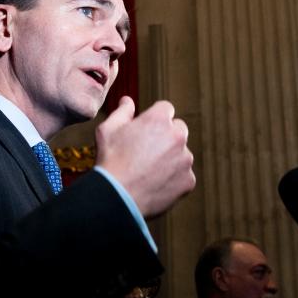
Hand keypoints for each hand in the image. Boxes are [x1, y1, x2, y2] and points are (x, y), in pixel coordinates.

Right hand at [95, 97, 195, 216]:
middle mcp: (177, 136)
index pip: (165, 109)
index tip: (146, 131)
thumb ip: (122, 111)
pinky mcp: (189, 180)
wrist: (116, 196)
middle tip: (147, 152)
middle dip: (167, 137)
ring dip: (171, 159)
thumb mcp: (108, 130)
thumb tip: (128, 101)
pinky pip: (184, 176)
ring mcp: (185, 159)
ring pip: (182, 154)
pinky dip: (173, 179)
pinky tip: (155, 184)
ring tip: (148, 171)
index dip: (154, 119)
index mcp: (159, 119)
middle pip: (178, 130)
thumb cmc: (110, 161)